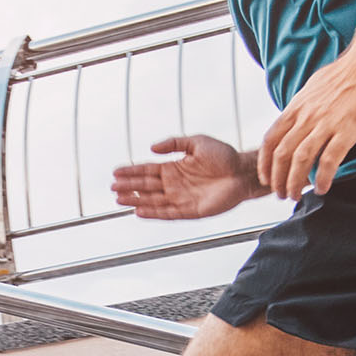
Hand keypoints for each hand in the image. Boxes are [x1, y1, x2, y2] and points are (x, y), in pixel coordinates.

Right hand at [110, 134, 263, 219]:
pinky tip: (139, 211)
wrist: (243, 171)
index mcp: (174, 168)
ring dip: (136, 200)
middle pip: (146, 186)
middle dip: (129, 186)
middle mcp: (175, 184)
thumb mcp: (196, 142)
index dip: (132, 171)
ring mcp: (181, 198)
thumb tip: (152, 148)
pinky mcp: (191, 211)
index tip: (116, 171)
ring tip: (119, 199)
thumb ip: (174, 143)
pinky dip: (154, 213)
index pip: (148, 171)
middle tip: (113, 186)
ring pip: (153, 201)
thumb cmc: (224, 156)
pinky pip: (168, 213)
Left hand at [258, 49, 355, 197]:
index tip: (266, 177)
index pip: (271, 138)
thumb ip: (305, 106)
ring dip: (295, 181)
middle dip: (277, 178)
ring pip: (301, 159)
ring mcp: (326, 122)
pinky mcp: (347, 129)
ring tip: (296, 196)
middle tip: (281, 194)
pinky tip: (323, 188)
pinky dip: (323, 177)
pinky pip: (330, 159)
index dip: (265, 162)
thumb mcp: (315, 87)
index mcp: (298, 106)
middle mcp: (307, 115)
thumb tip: (299, 118)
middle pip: (282, 153)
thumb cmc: (349, 71)